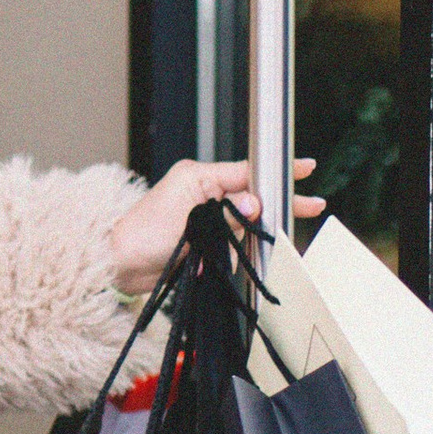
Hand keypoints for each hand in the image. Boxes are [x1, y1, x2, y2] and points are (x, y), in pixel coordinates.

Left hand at [109, 158, 323, 299]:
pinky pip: (231, 239)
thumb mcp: (191, 221)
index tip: (303, 168)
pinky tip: (222, 259)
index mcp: (198, 177)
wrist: (121, 265)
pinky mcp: (203, 235)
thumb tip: (257, 205)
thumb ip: (227, 213)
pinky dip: (233, 250)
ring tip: (240, 247)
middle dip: (275, 205)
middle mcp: (203, 191)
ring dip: (247, 236)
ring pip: (243, 221)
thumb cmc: (144, 237)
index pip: (246, 170)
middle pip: (251, 195)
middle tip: (311, 205)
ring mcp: (204, 214)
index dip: (276, 173)